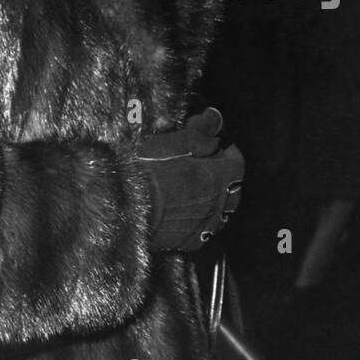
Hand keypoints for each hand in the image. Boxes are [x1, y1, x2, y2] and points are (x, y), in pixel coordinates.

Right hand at [138, 109, 244, 251]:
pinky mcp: (191, 241)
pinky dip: (203, 222)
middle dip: (224, 177)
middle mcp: (216, 202)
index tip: (214, 148)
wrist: (122, 204)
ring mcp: (205, 224)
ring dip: (216, 201)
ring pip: (222, 212)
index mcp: (216, 175)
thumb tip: (215, 118)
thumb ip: (200, 133)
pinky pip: (206, 232)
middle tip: (206, 169)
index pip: (237, 162)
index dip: (226, 152)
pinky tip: (189, 214)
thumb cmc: (145, 170)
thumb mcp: (173, 142)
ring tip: (198, 192)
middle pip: (233, 189)